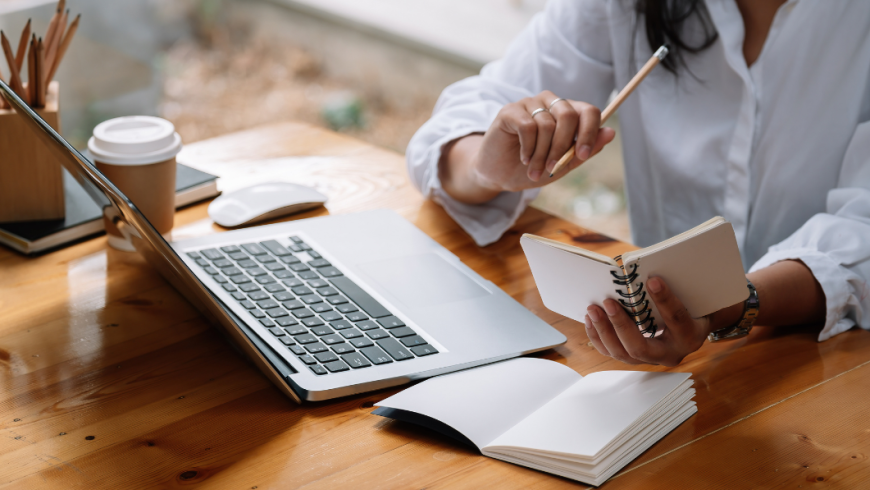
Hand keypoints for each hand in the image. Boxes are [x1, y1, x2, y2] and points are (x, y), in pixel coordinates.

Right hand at [440, 90, 615, 203]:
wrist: (500, 175)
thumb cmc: (532, 168)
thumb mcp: (564, 165)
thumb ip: (586, 150)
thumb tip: (610, 133)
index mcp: (567, 113)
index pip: (589, 111)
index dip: (590, 132)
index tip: (583, 155)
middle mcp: (550, 103)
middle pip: (568, 115)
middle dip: (562, 147)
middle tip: (552, 168)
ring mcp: (529, 104)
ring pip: (547, 124)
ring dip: (542, 154)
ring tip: (534, 169)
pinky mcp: (510, 110)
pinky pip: (528, 126)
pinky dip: (528, 148)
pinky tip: (524, 158)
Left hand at [584, 277, 718, 366]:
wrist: (693, 326)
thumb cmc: (691, 307)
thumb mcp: (690, 297)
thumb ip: (675, 288)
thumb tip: (647, 272)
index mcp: (690, 336)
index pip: (676, 319)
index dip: (665, 300)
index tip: (652, 280)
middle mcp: (670, 354)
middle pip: (641, 348)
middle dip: (621, 325)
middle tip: (608, 302)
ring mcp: (651, 359)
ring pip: (623, 354)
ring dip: (604, 331)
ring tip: (593, 309)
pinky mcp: (635, 358)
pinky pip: (612, 352)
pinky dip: (598, 336)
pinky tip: (591, 319)